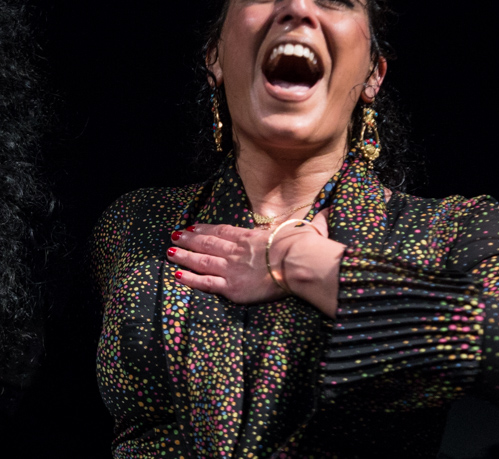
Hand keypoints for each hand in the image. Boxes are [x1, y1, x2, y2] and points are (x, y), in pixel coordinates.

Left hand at [167, 209, 331, 304]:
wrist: (301, 263)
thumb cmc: (305, 246)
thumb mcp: (307, 228)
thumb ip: (313, 222)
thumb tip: (328, 211)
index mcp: (252, 236)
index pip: (223, 230)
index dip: (206, 228)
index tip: (193, 226)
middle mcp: (236, 250)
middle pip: (207, 242)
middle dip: (189, 239)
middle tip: (174, 235)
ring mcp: (232, 268)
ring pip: (201, 260)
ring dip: (184, 255)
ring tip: (169, 252)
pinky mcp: (232, 287)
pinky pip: (206, 283)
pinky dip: (190, 278)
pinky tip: (177, 274)